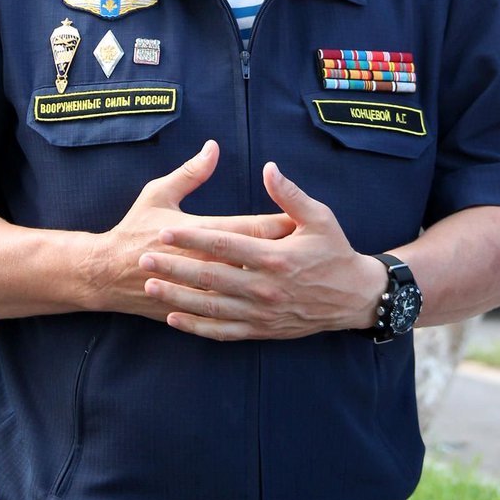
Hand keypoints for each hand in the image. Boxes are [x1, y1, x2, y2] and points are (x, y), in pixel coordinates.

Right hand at [88, 142, 293, 320]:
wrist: (107, 274)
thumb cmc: (134, 230)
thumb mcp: (158, 193)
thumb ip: (190, 172)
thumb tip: (213, 148)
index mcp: (200, 232)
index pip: (250, 228)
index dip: (279, 224)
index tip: (302, 221)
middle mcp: (206, 263)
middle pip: (256, 259)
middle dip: (285, 253)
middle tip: (315, 250)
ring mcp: (201, 290)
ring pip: (248, 288)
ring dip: (271, 282)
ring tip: (300, 280)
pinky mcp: (195, 309)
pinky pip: (229, 313)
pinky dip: (249, 308)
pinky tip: (267, 307)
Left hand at [138, 162, 385, 339]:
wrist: (355, 297)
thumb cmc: (336, 252)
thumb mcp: (320, 217)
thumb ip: (289, 194)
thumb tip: (269, 168)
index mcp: (275, 257)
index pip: (223, 244)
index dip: (192, 237)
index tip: (166, 229)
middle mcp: (264, 288)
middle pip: (209, 277)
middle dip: (174, 267)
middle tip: (144, 258)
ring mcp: (262, 313)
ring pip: (211, 308)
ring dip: (178, 298)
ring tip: (151, 286)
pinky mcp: (262, 330)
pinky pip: (223, 332)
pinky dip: (197, 328)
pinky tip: (174, 320)